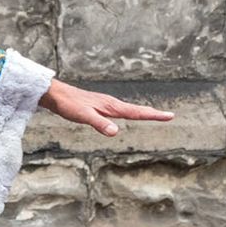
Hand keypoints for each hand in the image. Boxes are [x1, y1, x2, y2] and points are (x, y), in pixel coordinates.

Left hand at [39, 78, 173, 136]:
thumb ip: (99, 124)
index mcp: (112, 107)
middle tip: (169, 115)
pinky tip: (126, 114)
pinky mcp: (100, 105)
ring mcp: (106, 104)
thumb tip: (114, 132)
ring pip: (129, 109)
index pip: (137, 113)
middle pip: (137, 110)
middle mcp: (111, 104)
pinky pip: (120, 110)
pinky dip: (130, 112)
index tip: (169, 115)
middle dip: (153, 113)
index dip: (154, 115)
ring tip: (153, 114)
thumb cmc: (68, 105)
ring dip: (143, 112)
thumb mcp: (84, 116)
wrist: (56, 94)